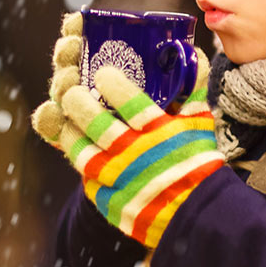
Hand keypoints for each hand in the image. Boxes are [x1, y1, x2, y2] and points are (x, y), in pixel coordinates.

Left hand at [32, 18, 221, 247]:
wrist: (197, 214)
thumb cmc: (196, 161)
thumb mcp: (199, 122)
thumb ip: (192, 88)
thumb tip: (191, 52)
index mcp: (161, 134)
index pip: (132, 103)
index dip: (113, 85)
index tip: (103, 73)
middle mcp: (139, 156)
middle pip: (98, 126)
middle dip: (78, 103)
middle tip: (73, 92)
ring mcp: (122, 182)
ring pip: (82, 153)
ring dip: (69, 132)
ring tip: (66, 119)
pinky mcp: (110, 203)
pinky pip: (87, 180)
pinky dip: (81, 164)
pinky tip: (78, 150)